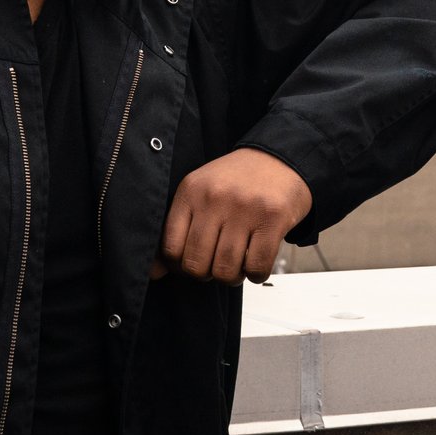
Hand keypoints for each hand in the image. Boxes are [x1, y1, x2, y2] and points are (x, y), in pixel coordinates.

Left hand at [153, 149, 312, 284]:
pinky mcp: (272, 218)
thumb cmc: (237, 181)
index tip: (196, 261)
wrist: (281, 157)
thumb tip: (155, 273)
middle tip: (218, 264)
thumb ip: (178, 229)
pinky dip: (256, 274)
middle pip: (197, 264)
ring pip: (225, 270)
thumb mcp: (201, 192)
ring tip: (239, 263)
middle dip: (207, 274)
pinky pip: (257, 267)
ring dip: (233, 277)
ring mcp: (244, 207)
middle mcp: (214, 197)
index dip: (181, 266)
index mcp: (191, 191)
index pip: (171, 249)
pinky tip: (257, 263)